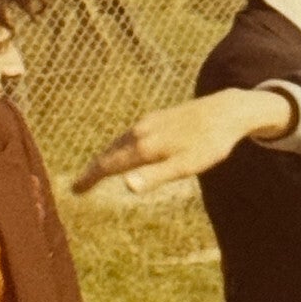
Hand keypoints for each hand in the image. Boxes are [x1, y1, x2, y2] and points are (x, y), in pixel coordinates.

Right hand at [72, 89, 294, 194]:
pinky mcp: (155, 118)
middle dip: (93, 170)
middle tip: (78, 186)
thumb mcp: (185, 166)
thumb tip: (127, 186)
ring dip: (105, 158)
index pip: (108, 165)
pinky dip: (119, 148)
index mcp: (144, 146)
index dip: (90, 178)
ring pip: (118, 144)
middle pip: (109, 154)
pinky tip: (123, 152)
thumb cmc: (209, 144)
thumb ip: (155, 177)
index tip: (75, 190)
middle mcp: (140, 132)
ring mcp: (147, 123)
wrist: (226, 111)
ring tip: (96, 172)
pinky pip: (129, 136)